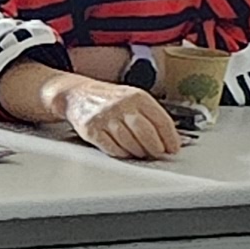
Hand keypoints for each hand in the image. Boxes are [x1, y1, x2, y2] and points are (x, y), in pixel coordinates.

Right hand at [56, 78, 184, 160]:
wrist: (77, 95)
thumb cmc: (109, 99)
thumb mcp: (132, 98)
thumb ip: (150, 114)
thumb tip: (168, 138)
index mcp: (137, 97)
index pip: (161, 120)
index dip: (170, 137)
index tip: (173, 148)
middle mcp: (121, 106)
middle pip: (146, 133)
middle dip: (155, 147)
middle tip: (158, 153)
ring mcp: (105, 118)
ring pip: (129, 142)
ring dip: (138, 152)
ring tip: (141, 153)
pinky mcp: (91, 130)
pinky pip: (112, 148)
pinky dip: (121, 153)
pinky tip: (125, 151)